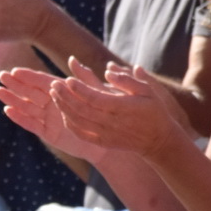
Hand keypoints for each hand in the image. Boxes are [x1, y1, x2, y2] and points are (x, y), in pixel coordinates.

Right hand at [0, 67, 109, 162]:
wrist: (109, 142)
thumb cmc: (106, 116)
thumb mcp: (98, 94)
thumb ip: (84, 78)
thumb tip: (72, 59)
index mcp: (64, 91)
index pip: (42, 81)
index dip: (28, 76)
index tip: (14, 70)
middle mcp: (54, 103)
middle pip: (30, 92)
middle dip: (16, 84)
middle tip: (1, 76)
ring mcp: (50, 118)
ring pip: (27, 107)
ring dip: (13, 99)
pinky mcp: (48, 134)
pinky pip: (31, 124)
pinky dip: (19, 118)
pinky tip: (8, 110)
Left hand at [51, 57, 187, 157]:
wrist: (157, 140)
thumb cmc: (153, 110)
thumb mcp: (147, 90)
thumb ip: (127, 79)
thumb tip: (108, 69)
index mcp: (122, 107)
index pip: (94, 98)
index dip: (79, 89)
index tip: (68, 79)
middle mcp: (111, 122)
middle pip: (81, 109)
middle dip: (65, 96)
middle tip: (54, 84)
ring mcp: (105, 134)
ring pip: (78, 121)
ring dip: (63, 107)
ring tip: (54, 94)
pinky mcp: (102, 142)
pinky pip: (80, 133)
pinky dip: (69, 122)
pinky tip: (63, 111)